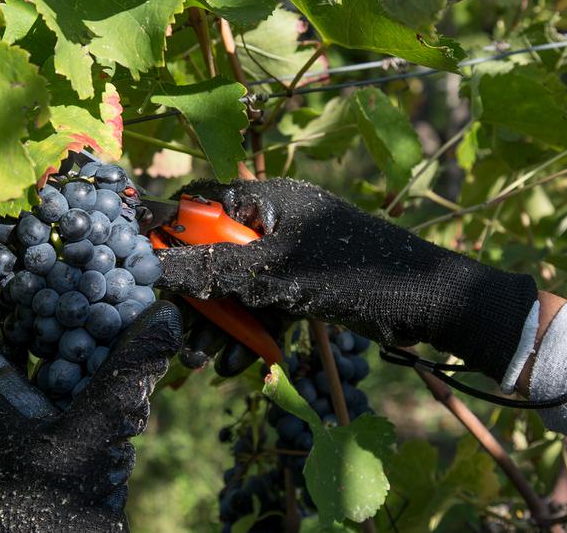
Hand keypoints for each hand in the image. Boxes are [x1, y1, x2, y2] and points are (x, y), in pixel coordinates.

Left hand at [0, 220, 181, 532]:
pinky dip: (62, 334)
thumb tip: (164, 316)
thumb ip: (125, 377)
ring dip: (26, 296)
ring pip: (16, 338)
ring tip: (41, 250)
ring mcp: (16, 408)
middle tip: (1, 219)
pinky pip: (47, 364)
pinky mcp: (43, 421)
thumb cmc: (57, 506)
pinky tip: (87, 315)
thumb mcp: (92, 436)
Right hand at [155, 178, 536, 379]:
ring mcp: (289, 257)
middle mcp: (274, 223)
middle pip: (213, 254)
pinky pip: (262, 307)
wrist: (430, 305)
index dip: (165, 230)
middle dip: (193, 297)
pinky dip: (250, 333)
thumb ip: (213, 269)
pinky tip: (236, 366)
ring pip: (236, 288)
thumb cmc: (353, 271)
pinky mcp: (303, 286)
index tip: (136, 262)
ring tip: (197, 361)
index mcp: (266, 200)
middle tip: (169, 330)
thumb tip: (152, 265)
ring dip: (218, 324)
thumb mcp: (275, 275)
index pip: (200, 204)